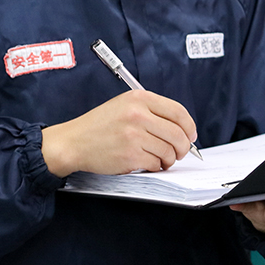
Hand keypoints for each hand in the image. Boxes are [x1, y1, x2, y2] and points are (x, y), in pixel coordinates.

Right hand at [41, 90, 196, 176]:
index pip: (178, 111)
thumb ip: (151, 111)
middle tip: (180, 152)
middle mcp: (138, 115)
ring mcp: (134, 135)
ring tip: (161, 159)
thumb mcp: (125, 105)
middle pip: (178, 133)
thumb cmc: (99, 125)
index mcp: (139, 98)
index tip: (191, 135)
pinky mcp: (130, 155)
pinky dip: (155, 166)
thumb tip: (181, 127)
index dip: (189, 126)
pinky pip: (155, 163)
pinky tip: (148, 163)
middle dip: (183, 147)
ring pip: (169, 150)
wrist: (73, 142)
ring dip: (169, 159)